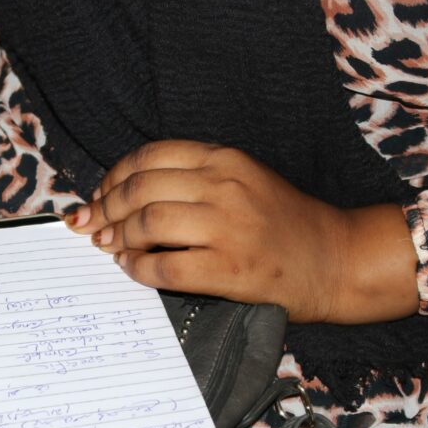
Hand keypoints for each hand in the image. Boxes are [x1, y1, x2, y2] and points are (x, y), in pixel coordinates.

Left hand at [65, 140, 419, 323]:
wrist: (335, 259)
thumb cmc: (281, 222)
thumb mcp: (241, 180)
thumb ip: (190, 180)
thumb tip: (120, 196)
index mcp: (223, 159)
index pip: (147, 157)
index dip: (112, 178)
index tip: (98, 198)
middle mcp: (224, 186)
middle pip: (139, 189)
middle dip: (104, 210)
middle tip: (92, 228)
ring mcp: (228, 227)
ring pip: (147, 224)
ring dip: (118, 239)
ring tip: (112, 249)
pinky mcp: (231, 269)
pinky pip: (165, 267)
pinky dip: (138, 269)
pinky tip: (134, 269)